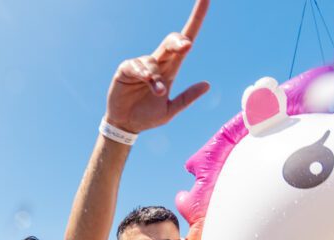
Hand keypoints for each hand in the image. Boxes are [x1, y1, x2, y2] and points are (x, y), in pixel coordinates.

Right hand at [105, 0, 209, 133]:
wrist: (126, 126)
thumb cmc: (147, 117)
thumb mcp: (169, 111)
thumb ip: (186, 99)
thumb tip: (207, 85)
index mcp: (170, 70)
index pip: (185, 42)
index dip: (196, 19)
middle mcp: (157, 63)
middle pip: (171, 42)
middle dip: (178, 41)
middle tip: (186, 47)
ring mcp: (140, 65)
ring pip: (153, 61)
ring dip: (156, 77)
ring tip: (158, 92)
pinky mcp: (126, 70)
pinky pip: (136, 65)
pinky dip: (143, 72)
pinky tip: (146, 80)